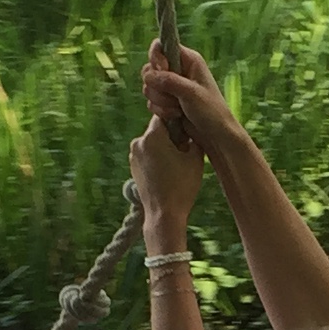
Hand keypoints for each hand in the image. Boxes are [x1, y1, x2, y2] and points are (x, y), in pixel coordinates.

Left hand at [131, 111, 201, 242]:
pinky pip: (147, 155)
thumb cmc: (181, 186)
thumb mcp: (195, 158)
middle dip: (171, 135)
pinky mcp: (133, 168)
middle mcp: (138, 142)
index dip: (177, 119)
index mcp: (152, 136)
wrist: (164, 214)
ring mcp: (133, 156)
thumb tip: (190, 128)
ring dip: (164, 147)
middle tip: (185, 150)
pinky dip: (157, 158)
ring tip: (177, 163)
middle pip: (158, 129)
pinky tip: (168, 172)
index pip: (164, 115)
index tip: (186, 130)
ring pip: (152, 143)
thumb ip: (193, 136)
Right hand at [144, 43, 246, 158]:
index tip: (162, 71)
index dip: (156, 59)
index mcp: (188, 60)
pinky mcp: (167, 101)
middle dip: (157, 87)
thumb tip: (148, 76)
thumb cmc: (211, 111)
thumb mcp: (191, 93)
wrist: (216, 136)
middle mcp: (178, 70)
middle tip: (174, 98)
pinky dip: (161, 111)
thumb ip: (169, 81)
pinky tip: (176, 117)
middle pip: (149, 69)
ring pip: (149, 88)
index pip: (161, 47)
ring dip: (161, 102)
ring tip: (178, 110)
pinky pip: (151, 102)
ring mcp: (171, 86)